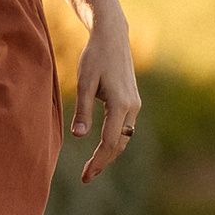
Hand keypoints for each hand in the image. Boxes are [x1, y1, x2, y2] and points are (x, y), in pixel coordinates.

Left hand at [73, 13, 141, 182]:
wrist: (112, 37)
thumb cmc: (95, 57)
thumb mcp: (84, 82)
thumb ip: (82, 110)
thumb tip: (79, 136)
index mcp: (121, 103)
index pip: (111, 141)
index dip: (98, 160)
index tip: (86, 175)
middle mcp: (133, 106)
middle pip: (120, 143)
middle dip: (104, 161)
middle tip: (87, 177)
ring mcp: (135, 103)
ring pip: (125, 137)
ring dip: (110, 153)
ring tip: (93, 166)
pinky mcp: (132, 100)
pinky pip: (125, 127)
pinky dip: (115, 140)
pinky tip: (103, 148)